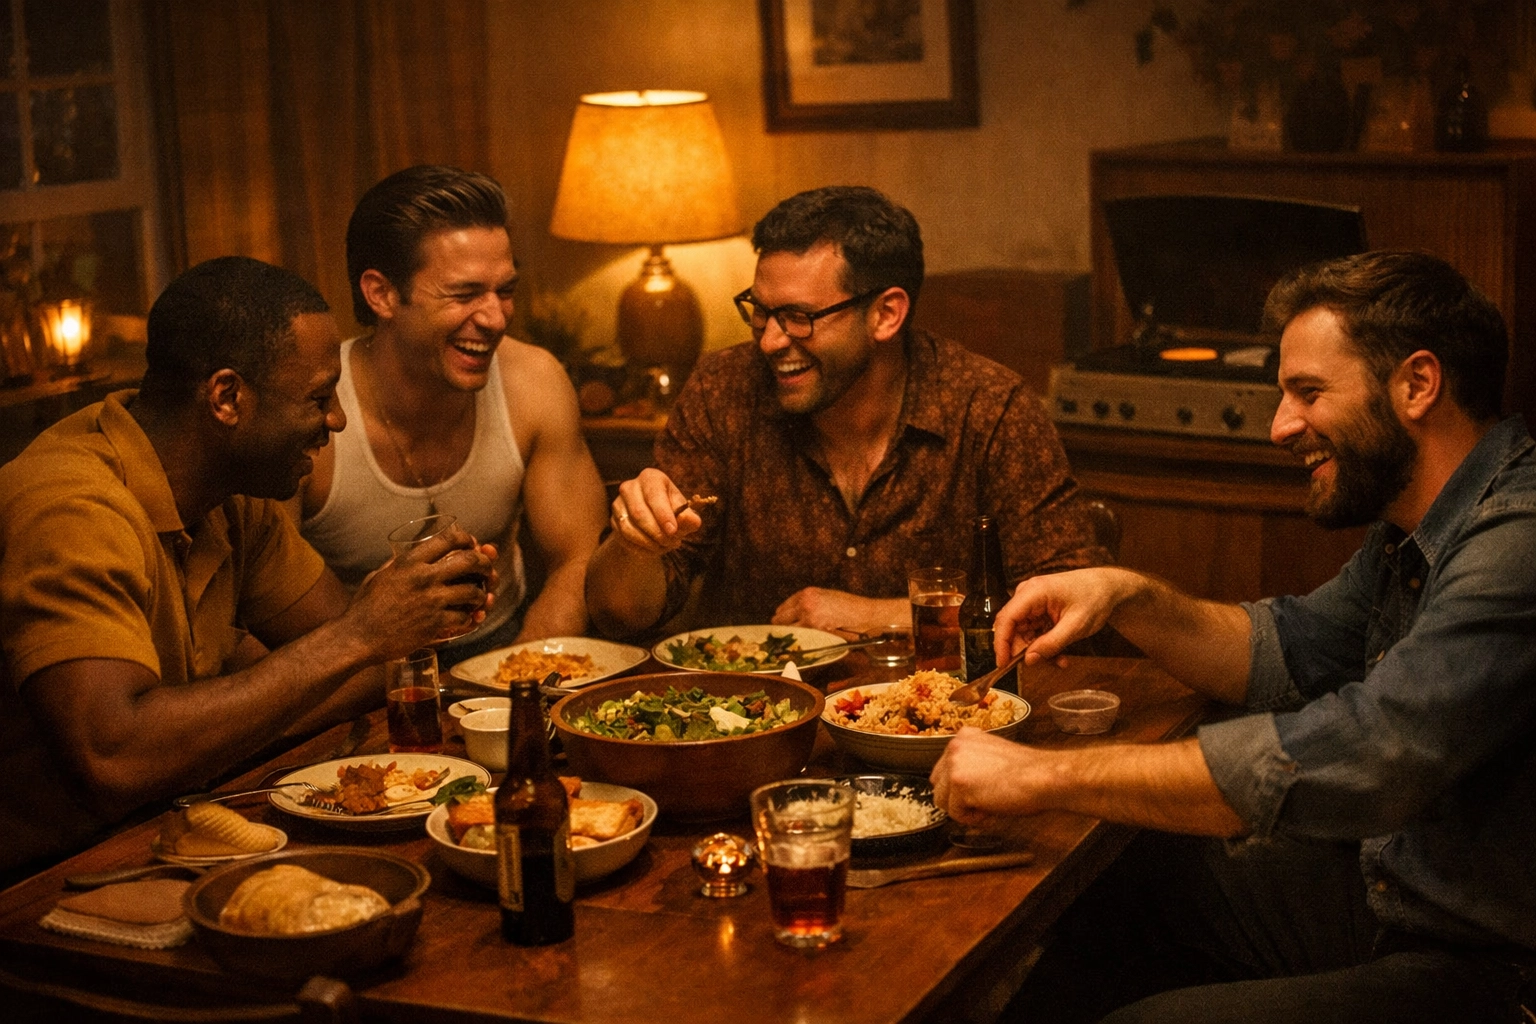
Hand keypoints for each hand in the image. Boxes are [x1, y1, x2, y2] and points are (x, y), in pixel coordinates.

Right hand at [346, 523, 495, 658]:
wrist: (358, 637)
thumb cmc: (365, 607)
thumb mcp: (380, 575)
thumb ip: (398, 564)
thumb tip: (412, 555)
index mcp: (410, 561)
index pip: (449, 539)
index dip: (467, 539)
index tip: (473, 544)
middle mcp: (424, 577)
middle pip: (470, 561)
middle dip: (485, 563)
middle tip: (488, 569)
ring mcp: (432, 601)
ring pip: (473, 591)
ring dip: (481, 594)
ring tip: (480, 597)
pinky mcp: (436, 623)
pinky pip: (465, 616)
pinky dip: (470, 617)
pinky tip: (467, 617)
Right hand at [609, 468, 701, 553]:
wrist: (652, 516)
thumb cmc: (670, 509)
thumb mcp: (682, 510)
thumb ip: (688, 516)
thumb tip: (692, 522)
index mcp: (650, 478)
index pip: (654, 496)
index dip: (663, 515)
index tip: (673, 531)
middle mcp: (630, 487)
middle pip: (639, 513)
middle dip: (656, 532)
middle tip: (671, 543)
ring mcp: (618, 504)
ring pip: (628, 528)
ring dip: (648, 542)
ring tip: (664, 547)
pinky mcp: (613, 520)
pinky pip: (623, 538)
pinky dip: (640, 548)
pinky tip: (653, 549)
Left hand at [771, 587, 898, 632]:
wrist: (863, 613)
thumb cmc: (848, 606)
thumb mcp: (825, 598)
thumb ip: (808, 604)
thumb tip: (792, 616)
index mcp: (806, 593)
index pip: (783, 608)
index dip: (782, 619)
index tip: (782, 626)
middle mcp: (804, 602)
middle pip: (779, 619)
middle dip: (782, 629)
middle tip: (784, 638)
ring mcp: (809, 616)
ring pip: (788, 631)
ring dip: (790, 637)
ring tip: (793, 644)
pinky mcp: (816, 629)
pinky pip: (800, 638)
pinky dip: (801, 643)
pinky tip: (804, 645)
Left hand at [929, 727, 1048, 823]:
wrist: (1043, 776)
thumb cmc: (1029, 772)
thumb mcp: (994, 757)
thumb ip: (972, 764)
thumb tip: (960, 788)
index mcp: (964, 736)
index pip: (944, 770)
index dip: (961, 788)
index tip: (981, 792)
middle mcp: (955, 746)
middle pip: (938, 785)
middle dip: (957, 799)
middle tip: (984, 802)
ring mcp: (955, 764)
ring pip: (942, 801)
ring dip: (964, 810)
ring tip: (990, 805)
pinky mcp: (959, 784)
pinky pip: (955, 814)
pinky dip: (973, 819)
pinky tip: (992, 809)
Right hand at [993, 567, 1140, 667]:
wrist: (1107, 586)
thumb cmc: (1094, 598)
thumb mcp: (1075, 626)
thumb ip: (1051, 644)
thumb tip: (1029, 660)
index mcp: (1034, 592)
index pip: (1006, 619)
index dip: (1001, 643)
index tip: (1002, 664)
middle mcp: (1028, 594)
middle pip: (1012, 627)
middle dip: (1023, 650)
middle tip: (1037, 665)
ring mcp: (1032, 601)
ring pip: (1023, 632)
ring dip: (1037, 649)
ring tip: (1059, 660)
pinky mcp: (1038, 608)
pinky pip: (1033, 631)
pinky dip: (1044, 644)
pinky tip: (1060, 654)